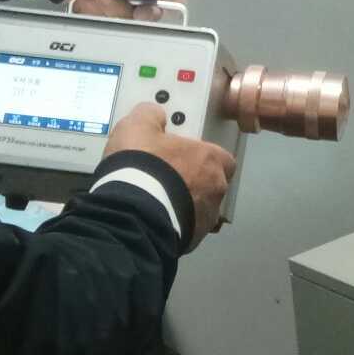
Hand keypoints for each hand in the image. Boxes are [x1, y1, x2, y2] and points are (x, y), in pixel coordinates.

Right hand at [105, 104, 234, 251]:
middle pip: (213, 185)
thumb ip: (150, 115)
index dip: (204, 156)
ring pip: (201, 210)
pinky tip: (155, 220)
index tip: (185, 156)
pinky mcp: (191, 241)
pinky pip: (187, 231)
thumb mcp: (137, 126)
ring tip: (158, 202)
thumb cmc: (141, 166)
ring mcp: (205, 218)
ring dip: (186, 206)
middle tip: (169, 179)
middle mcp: (215, 189)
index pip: (222, 157)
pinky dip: (176, 226)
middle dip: (194, 182)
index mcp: (210, 159)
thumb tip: (154, 113)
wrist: (131, 211)